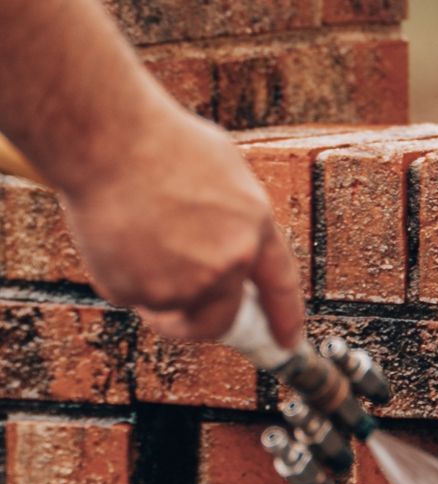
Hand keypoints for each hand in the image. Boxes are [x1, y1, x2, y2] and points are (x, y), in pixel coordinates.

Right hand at [59, 104, 303, 346]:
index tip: (285, 343)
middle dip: (204, 320)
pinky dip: (125, 279)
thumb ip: (236, 221)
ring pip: (172, 311)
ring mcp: (184, 282)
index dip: (284, 319)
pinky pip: (135, 298)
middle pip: (221, 321)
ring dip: (158, 292)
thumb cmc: (158, 142)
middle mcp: (227, 263)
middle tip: (183, 306)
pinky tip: (118, 239)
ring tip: (139, 242)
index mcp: (255, 229)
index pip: (280, 287)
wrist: (106, 140)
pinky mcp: (138, 291)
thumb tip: (234, 246)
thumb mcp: (225, 174)